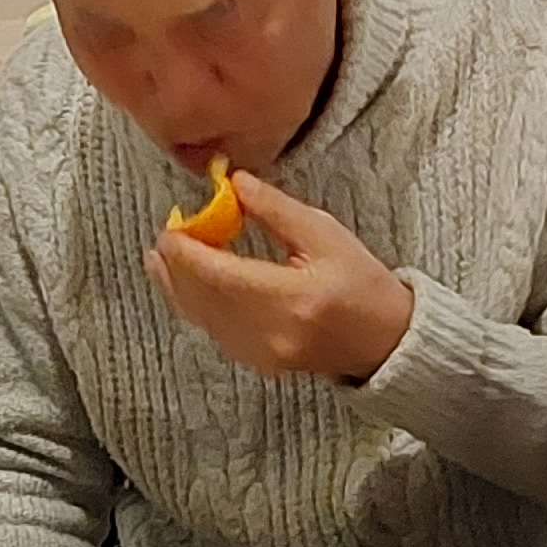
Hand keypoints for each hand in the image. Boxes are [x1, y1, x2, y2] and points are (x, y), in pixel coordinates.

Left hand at [142, 172, 413, 382]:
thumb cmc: (361, 282)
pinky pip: (216, 332)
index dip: (187, 253)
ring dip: (179, 288)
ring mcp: (262, 355)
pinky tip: (189, 285)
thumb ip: (275, 209)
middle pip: (204, 300)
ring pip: (204, 319)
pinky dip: (198, 306)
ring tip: (162, 258)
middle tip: (164, 237)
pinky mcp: (259, 364)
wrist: (385, 339)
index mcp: (291, 299)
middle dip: (176, 268)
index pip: (220, 276)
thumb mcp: (325, 234)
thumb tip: (233, 183)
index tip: (170, 228)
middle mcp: (270, 333)